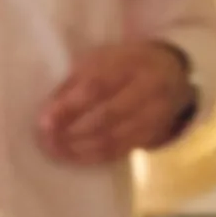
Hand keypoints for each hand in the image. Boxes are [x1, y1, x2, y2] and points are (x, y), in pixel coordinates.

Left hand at [37, 41, 196, 164]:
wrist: (171, 70)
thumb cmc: (125, 63)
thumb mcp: (100, 59)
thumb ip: (75, 83)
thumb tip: (48, 113)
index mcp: (131, 64)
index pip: (96, 87)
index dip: (69, 107)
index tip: (44, 122)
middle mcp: (149, 89)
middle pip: (107, 117)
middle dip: (72, 133)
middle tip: (47, 142)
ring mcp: (156, 115)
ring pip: (115, 139)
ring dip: (81, 149)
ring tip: (56, 152)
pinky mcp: (155, 134)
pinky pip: (122, 150)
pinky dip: (96, 156)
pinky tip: (76, 157)